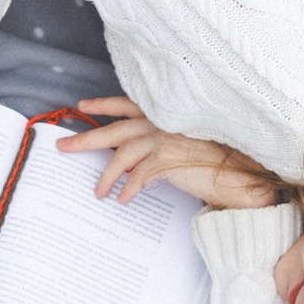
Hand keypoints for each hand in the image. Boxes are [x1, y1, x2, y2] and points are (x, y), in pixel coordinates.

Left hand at [58, 98, 279, 209]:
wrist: (240, 171)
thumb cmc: (217, 156)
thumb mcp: (185, 139)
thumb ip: (161, 139)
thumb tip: (134, 153)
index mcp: (165, 112)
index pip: (127, 104)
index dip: (104, 104)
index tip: (83, 105)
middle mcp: (161, 122)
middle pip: (114, 129)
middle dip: (85, 139)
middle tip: (62, 146)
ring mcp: (164, 139)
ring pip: (122, 155)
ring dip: (106, 176)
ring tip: (98, 192)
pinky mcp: (168, 160)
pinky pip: (139, 176)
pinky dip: (129, 189)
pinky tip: (123, 200)